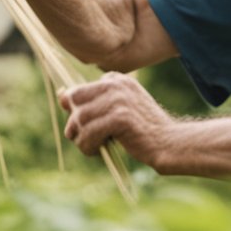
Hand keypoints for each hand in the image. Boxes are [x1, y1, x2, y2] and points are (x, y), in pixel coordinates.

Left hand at [59, 72, 174, 167]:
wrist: (168, 142)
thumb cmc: (142, 129)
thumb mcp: (119, 108)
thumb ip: (95, 101)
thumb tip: (61, 96)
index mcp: (116, 79)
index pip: (77, 91)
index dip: (76, 112)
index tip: (89, 125)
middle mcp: (116, 84)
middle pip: (74, 101)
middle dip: (74, 123)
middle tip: (84, 138)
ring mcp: (118, 99)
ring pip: (79, 119)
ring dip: (80, 139)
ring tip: (92, 147)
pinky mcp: (120, 117)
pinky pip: (88, 133)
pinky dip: (87, 146)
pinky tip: (97, 152)